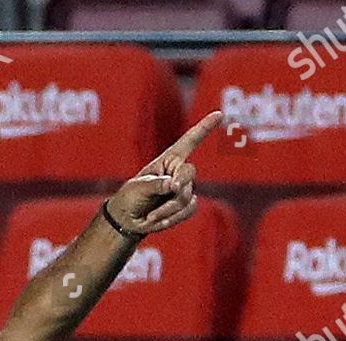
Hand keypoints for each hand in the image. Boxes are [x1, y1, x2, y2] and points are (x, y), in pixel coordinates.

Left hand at [104, 110, 221, 236]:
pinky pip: (188, 210)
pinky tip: (157, 221)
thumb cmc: (129, 198)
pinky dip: (172, 218)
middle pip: (189, 174)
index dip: (204, 128)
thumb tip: (175, 186)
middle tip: (169, 190)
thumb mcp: (138, 188)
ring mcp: (184, 189)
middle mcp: (178, 172)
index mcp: (167, 161)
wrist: (127, 220)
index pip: (188, 142)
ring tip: (150, 215)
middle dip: (178, 185)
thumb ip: (157, 184)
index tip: (219, 114)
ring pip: (186, 198)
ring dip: (167, 209)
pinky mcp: (186, 206)